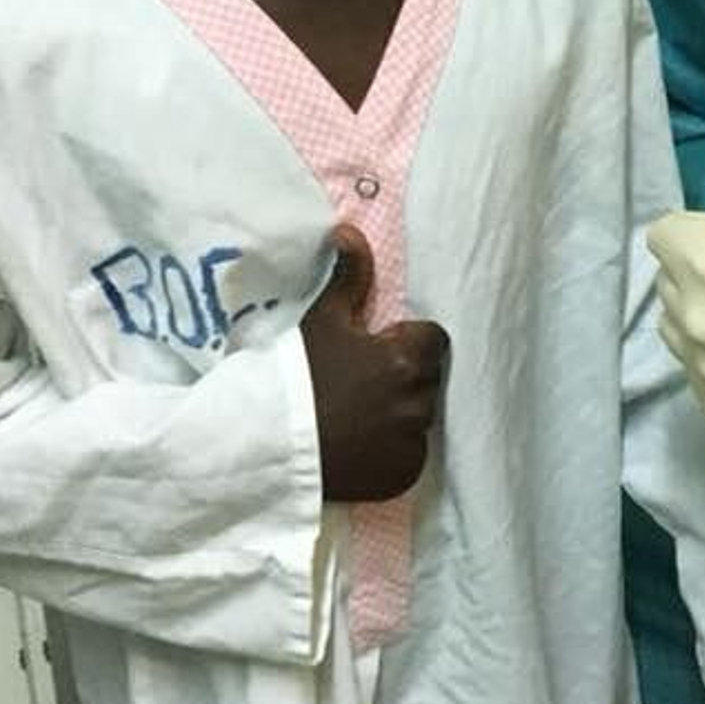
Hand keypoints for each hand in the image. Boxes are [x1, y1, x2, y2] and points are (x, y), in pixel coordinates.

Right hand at [302, 229, 447, 502]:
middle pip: (427, 378)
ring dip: (401, 413)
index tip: (376, 351)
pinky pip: (410, 453)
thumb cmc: (298, 375)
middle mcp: (418, 399)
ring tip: (360, 416)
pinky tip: (362, 445)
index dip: (406, 342)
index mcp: (407, 357)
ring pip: (420, 416)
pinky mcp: (404, 473)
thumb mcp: (323, 320)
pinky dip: (393, 449)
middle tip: (363, 384)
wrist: (272, 443)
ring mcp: (413, 440)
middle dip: (405, 377)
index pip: (432, 339)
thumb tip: (350, 229)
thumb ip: (349, 276)